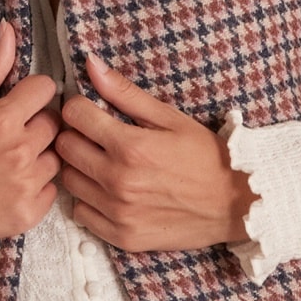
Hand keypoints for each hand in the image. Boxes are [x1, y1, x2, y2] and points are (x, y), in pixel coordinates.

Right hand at [0, 22, 60, 253]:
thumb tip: (9, 29)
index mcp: (2, 120)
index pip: (46, 90)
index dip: (31, 95)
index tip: (18, 105)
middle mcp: (19, 153)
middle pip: (54, 124)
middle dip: (36, 125)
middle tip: (9, 137)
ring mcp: (25, 187)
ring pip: (56, 159)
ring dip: (39, 158)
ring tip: (8, 163)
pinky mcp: (27, 215)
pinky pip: (51, 191)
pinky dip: (36, 189)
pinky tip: (9, 187)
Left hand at [56, 53, 255, 252]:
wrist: (237, 204)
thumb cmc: (206, 156)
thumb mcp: (170, 118)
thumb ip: (126, 93)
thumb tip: (91, 64)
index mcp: (130, 147)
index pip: (73, 115)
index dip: (80, 107)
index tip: (91, 111)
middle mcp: (118, 181)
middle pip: (64, 148)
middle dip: (75, 135)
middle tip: (95, 136)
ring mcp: (117, 212)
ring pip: (68, 181)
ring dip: (79, 168)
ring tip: (102, 163)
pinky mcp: (121, 237)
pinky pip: (81, 213)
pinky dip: (89, 200)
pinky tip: (109, 191)